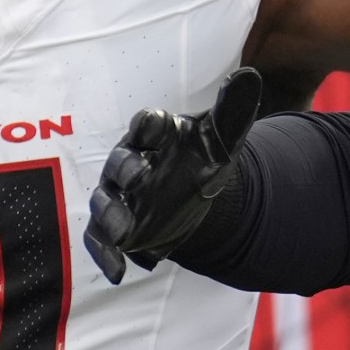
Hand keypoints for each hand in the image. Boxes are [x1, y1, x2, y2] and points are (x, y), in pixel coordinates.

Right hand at [84, 69, 262, 284]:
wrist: (197, 199)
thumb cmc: (204, 158)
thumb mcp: (224, 138)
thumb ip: (232, 109)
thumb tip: (248, 76)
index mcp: (156, 135)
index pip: (148, 124)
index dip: (148, 125)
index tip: (151, 125)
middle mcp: (130, 162)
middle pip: (120, 162)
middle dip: (125, 169)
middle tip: (135, 178)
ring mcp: (119, 197)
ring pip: (105, 202)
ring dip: (112, 214)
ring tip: (123, 230)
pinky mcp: (114, 227)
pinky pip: (101, 241)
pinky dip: (106, 255)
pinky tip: (117, 273)